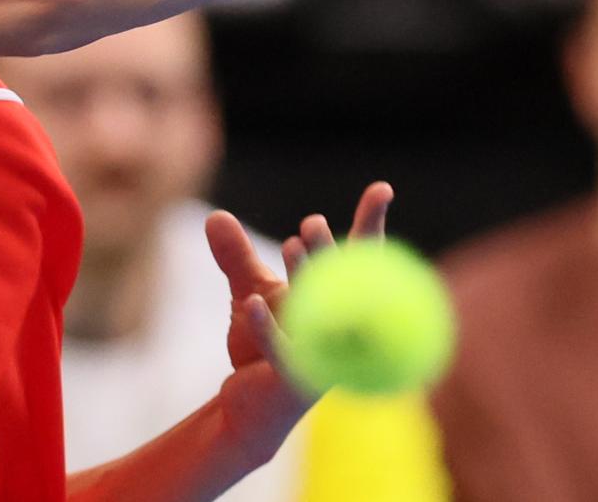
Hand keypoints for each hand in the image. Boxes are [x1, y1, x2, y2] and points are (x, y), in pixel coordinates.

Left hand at [202, 181, 395, 466]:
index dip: (371, 225)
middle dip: (328, 251)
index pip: (356, 259)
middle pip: (339, 281)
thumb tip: (215, 217)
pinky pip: (281, 350)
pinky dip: (267, 326)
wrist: (249, 408)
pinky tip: (251, 301)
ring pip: (317, 312)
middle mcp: (335, 326)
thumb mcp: (250, 293)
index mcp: (333, 300)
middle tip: (313, 222)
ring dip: (307, 278)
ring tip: (292, 244)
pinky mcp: (292, 381)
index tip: (382, 189)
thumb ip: (237, 257)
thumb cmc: (263, 347)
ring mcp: (318, 355)